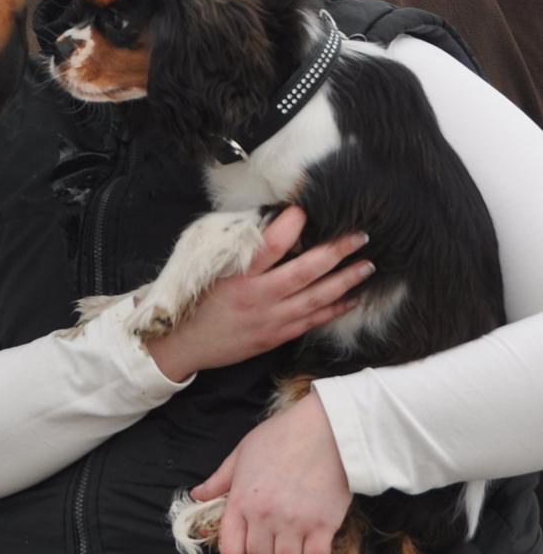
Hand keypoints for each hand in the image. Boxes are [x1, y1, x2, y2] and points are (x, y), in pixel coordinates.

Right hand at [147, 208, 371, 383]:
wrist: (186, 343)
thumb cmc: (200, 298)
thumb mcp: (213, 267)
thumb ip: (243, 249)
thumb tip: (276, 223)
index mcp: (238, 274)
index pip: (268, 246)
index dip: (288, 227)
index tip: (304, 209)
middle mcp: (258, 297)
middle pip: (304, 272)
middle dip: (335, 253)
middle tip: (359, 237)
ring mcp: (270, 319)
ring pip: (316, 298)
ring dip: (344, 281)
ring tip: (366, 266)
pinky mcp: (276, 336)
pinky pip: (312, 321)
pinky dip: (334, 309)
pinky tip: (351, 298)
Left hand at [190, 392, 351, 553]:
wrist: (322, 428)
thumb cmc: (281, 436)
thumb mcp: (242, 453)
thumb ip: (219, 480)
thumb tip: (197, 495)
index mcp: (242, 499)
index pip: (229, 548)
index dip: (238, 550)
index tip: (249, 541)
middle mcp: (265, 515)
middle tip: (275, 540)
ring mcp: (294, 523)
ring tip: (295, 544)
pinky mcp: (323, 526)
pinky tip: (314, 551)